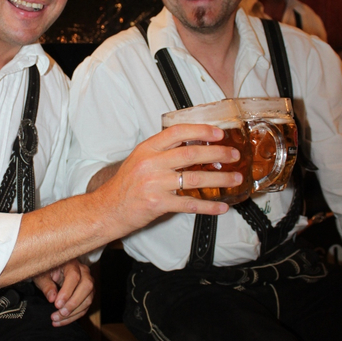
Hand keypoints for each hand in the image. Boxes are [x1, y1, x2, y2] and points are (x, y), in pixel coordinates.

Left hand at [33, 259, 93, 326]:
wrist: (51, 271)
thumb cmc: (45, 271)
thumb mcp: (41, 276)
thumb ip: (46, 285)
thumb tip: (52, 298)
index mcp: (71, 263)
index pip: (74, 277)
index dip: (67, 292)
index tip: (56, 304)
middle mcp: (83, 271)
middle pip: (86, 287)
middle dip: (74, 303)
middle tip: (60, 313)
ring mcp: (88, 282)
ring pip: (88, 299)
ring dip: (73, 313)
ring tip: (56, 319)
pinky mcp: (87, 294)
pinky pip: (85, 306)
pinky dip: (74, 316)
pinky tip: (61, 321)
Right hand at [96, 123, 242, 235]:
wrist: (106, 210)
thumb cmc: (124, 187)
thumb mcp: (139, 160)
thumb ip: (162, 153)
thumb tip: (193, 150)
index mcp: (147, 149)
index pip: (177, 132)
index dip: (201, 131)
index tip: (218, 133)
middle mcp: (151, 163)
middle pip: (191, 154)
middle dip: (217, 153)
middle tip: (233, 155)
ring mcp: (155, 184)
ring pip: (195, 178)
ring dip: (220, 179)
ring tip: (235, 178)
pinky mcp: (158, 203)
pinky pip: (189, 203)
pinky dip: (208, 206)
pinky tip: (221, 206)